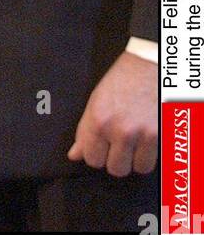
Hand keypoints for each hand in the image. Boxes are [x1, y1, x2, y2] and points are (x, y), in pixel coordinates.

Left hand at [67, 51, 157, 175]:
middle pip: (114, 169)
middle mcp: (119, 129)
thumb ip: (85, 130)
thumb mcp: (96, 101)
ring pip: (134, 169)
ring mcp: (141, 134)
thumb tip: (74, 155)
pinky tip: (145, 141)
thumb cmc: (122, 80)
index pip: (91, 158)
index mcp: (98, 119)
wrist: (149, 65)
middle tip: (118, 144)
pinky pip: (151, 163)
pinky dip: (148, 157)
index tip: (101, 148)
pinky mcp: (159, 136)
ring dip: (133, 160)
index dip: (96, 154)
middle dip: (115, 159)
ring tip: (134, 142)